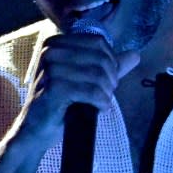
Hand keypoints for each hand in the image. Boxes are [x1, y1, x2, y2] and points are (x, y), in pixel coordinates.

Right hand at [20, 32, 139, 148]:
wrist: (36, 130)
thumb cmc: (60, 103)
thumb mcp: (85, 80)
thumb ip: (109, 66)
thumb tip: (136, 55)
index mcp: (56, 43)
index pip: (98, 42)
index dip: (111, 61)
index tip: (108, 79)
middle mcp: (51, 51)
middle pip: (100, 58)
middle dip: (110, 78)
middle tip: (106, 94)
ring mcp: (51, 68)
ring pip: (97, 75)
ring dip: (106, 92)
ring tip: (101, 102)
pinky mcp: (54, 88)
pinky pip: (91, 91)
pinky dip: (101, 102)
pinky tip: (99, 108)